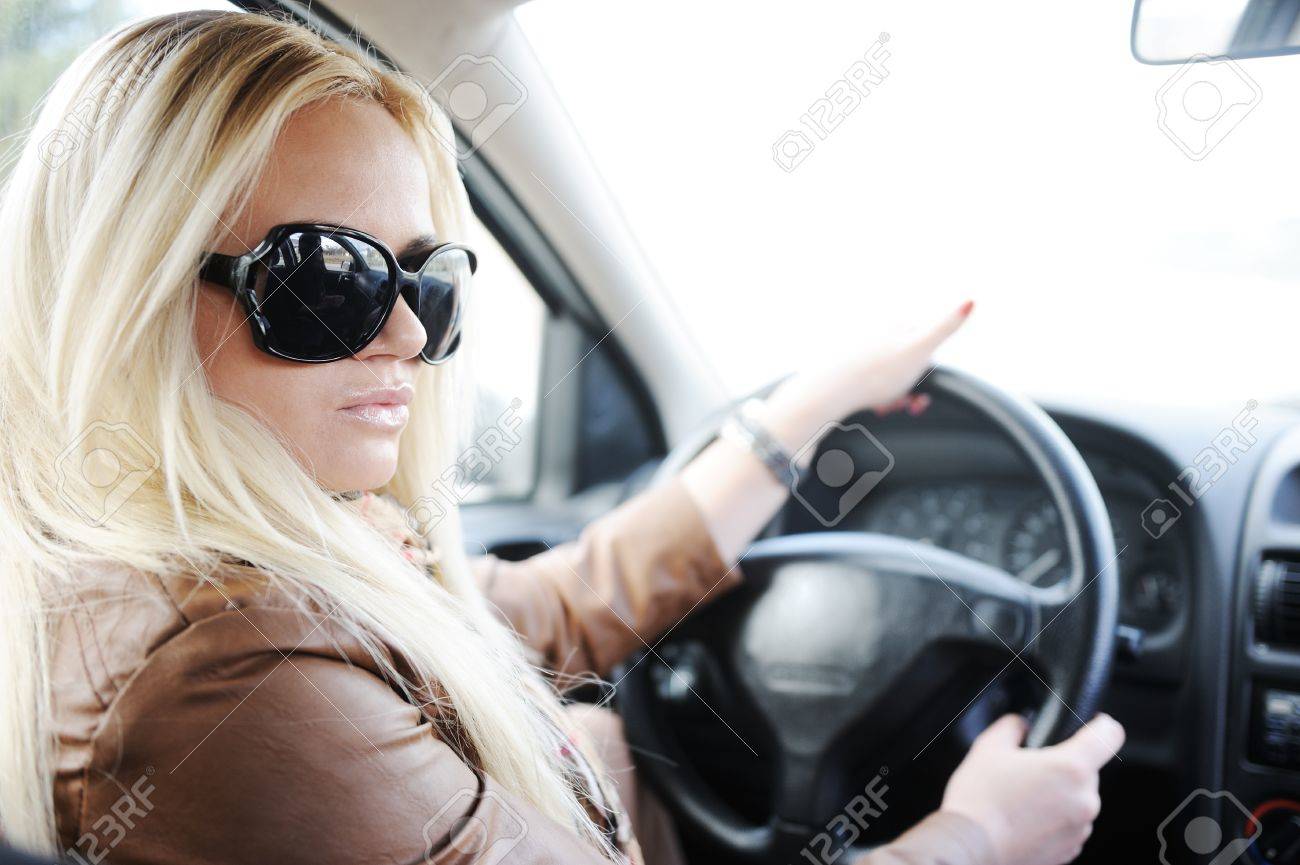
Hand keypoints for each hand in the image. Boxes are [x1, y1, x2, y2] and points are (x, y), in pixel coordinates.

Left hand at [753, 300, 972, 460]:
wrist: (831, 390)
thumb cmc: (878, 372)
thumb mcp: (920, 349)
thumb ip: (946, 326)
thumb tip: (971, 300)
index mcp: (896, 325)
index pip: (925, 350)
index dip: (926, 375)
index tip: (920, 397)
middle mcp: (877, 333)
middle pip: (905, 366)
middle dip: (908, 389)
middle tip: (903, 406)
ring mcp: (859, 349)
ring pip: (887, 377)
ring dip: (892, 396)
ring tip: (884, 407)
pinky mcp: (843, 366)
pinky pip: (867, 383)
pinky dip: (873, 396)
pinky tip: (871, 406)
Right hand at [940, 713, 1124, 864]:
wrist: (971, 848)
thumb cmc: (980, 801)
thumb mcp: (988, 747)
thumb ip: (1013, 725)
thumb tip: (1021, 724)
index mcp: (1070, 768)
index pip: (1109, 735)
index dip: (1101, 724)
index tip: (1094, 724)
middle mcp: (1084, 799)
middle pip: (1087, 770)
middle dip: (1062, 766)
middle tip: (1029, 771)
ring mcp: (1080, 828)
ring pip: (1078, 798)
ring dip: (1058, 794)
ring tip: (1022, 799)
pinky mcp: (1071, 849)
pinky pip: (1070, 823)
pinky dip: (1054, 818)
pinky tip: (1025, 818)